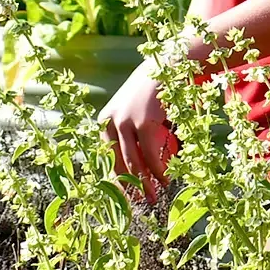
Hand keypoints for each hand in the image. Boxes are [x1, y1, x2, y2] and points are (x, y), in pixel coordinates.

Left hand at [99, 64, 173, 198]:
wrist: (166, 67)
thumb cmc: (153, 92)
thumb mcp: (134, 112)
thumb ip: (131, 134)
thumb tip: (138, 165)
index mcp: (104, 122)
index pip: (107, 158)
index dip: (117, 180)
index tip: (127, 197)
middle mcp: (110, 123)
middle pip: (118, 163)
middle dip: (131, 186)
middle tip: (142, 202)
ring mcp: (125, 123)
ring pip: (133, 162)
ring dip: (146, 182)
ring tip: (156, 195)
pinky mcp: (143, 123)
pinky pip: (151, 153)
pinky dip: (159, 169)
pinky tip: (166, 178)